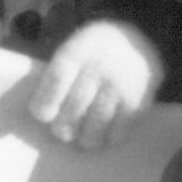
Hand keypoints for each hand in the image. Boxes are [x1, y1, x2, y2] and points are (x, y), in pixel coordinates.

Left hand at [28, 19, 162, 147]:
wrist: (140, 42)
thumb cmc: (96, 52)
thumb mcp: (75, 48)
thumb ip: (58, 75)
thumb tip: (40, 113)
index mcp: (79, 51)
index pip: (57, 80)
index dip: (45, 102)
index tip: (42, 115)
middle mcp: (100, 67)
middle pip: (74, 106)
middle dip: (63, 126)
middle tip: (62, 131)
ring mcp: (121, 86)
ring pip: (96, 124)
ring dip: (85, 138)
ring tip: (82, 139)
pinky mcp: (137, 103)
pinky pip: (118, 130)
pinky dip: (108, 138)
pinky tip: (104, 136)